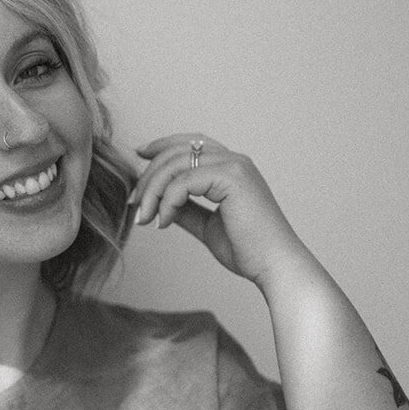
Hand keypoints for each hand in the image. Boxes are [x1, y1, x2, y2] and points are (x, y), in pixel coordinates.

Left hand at [128, 133, 306, 289]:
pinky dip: (167, 201)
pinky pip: (183, 181)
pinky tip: (163, 222)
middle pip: (177, 150)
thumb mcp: (208, 226)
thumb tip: (161, 203)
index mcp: (232, 167)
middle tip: (134, 203)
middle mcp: (234, 160)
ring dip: (152, 191)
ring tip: (143, 218)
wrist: (274, 266)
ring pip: (176, 164)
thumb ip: (187, 210)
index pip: (190, 143)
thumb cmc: (248, 250)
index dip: (162, 145)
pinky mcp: (232, 178)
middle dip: (149, 175)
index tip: (139, 155)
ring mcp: (235, 166)